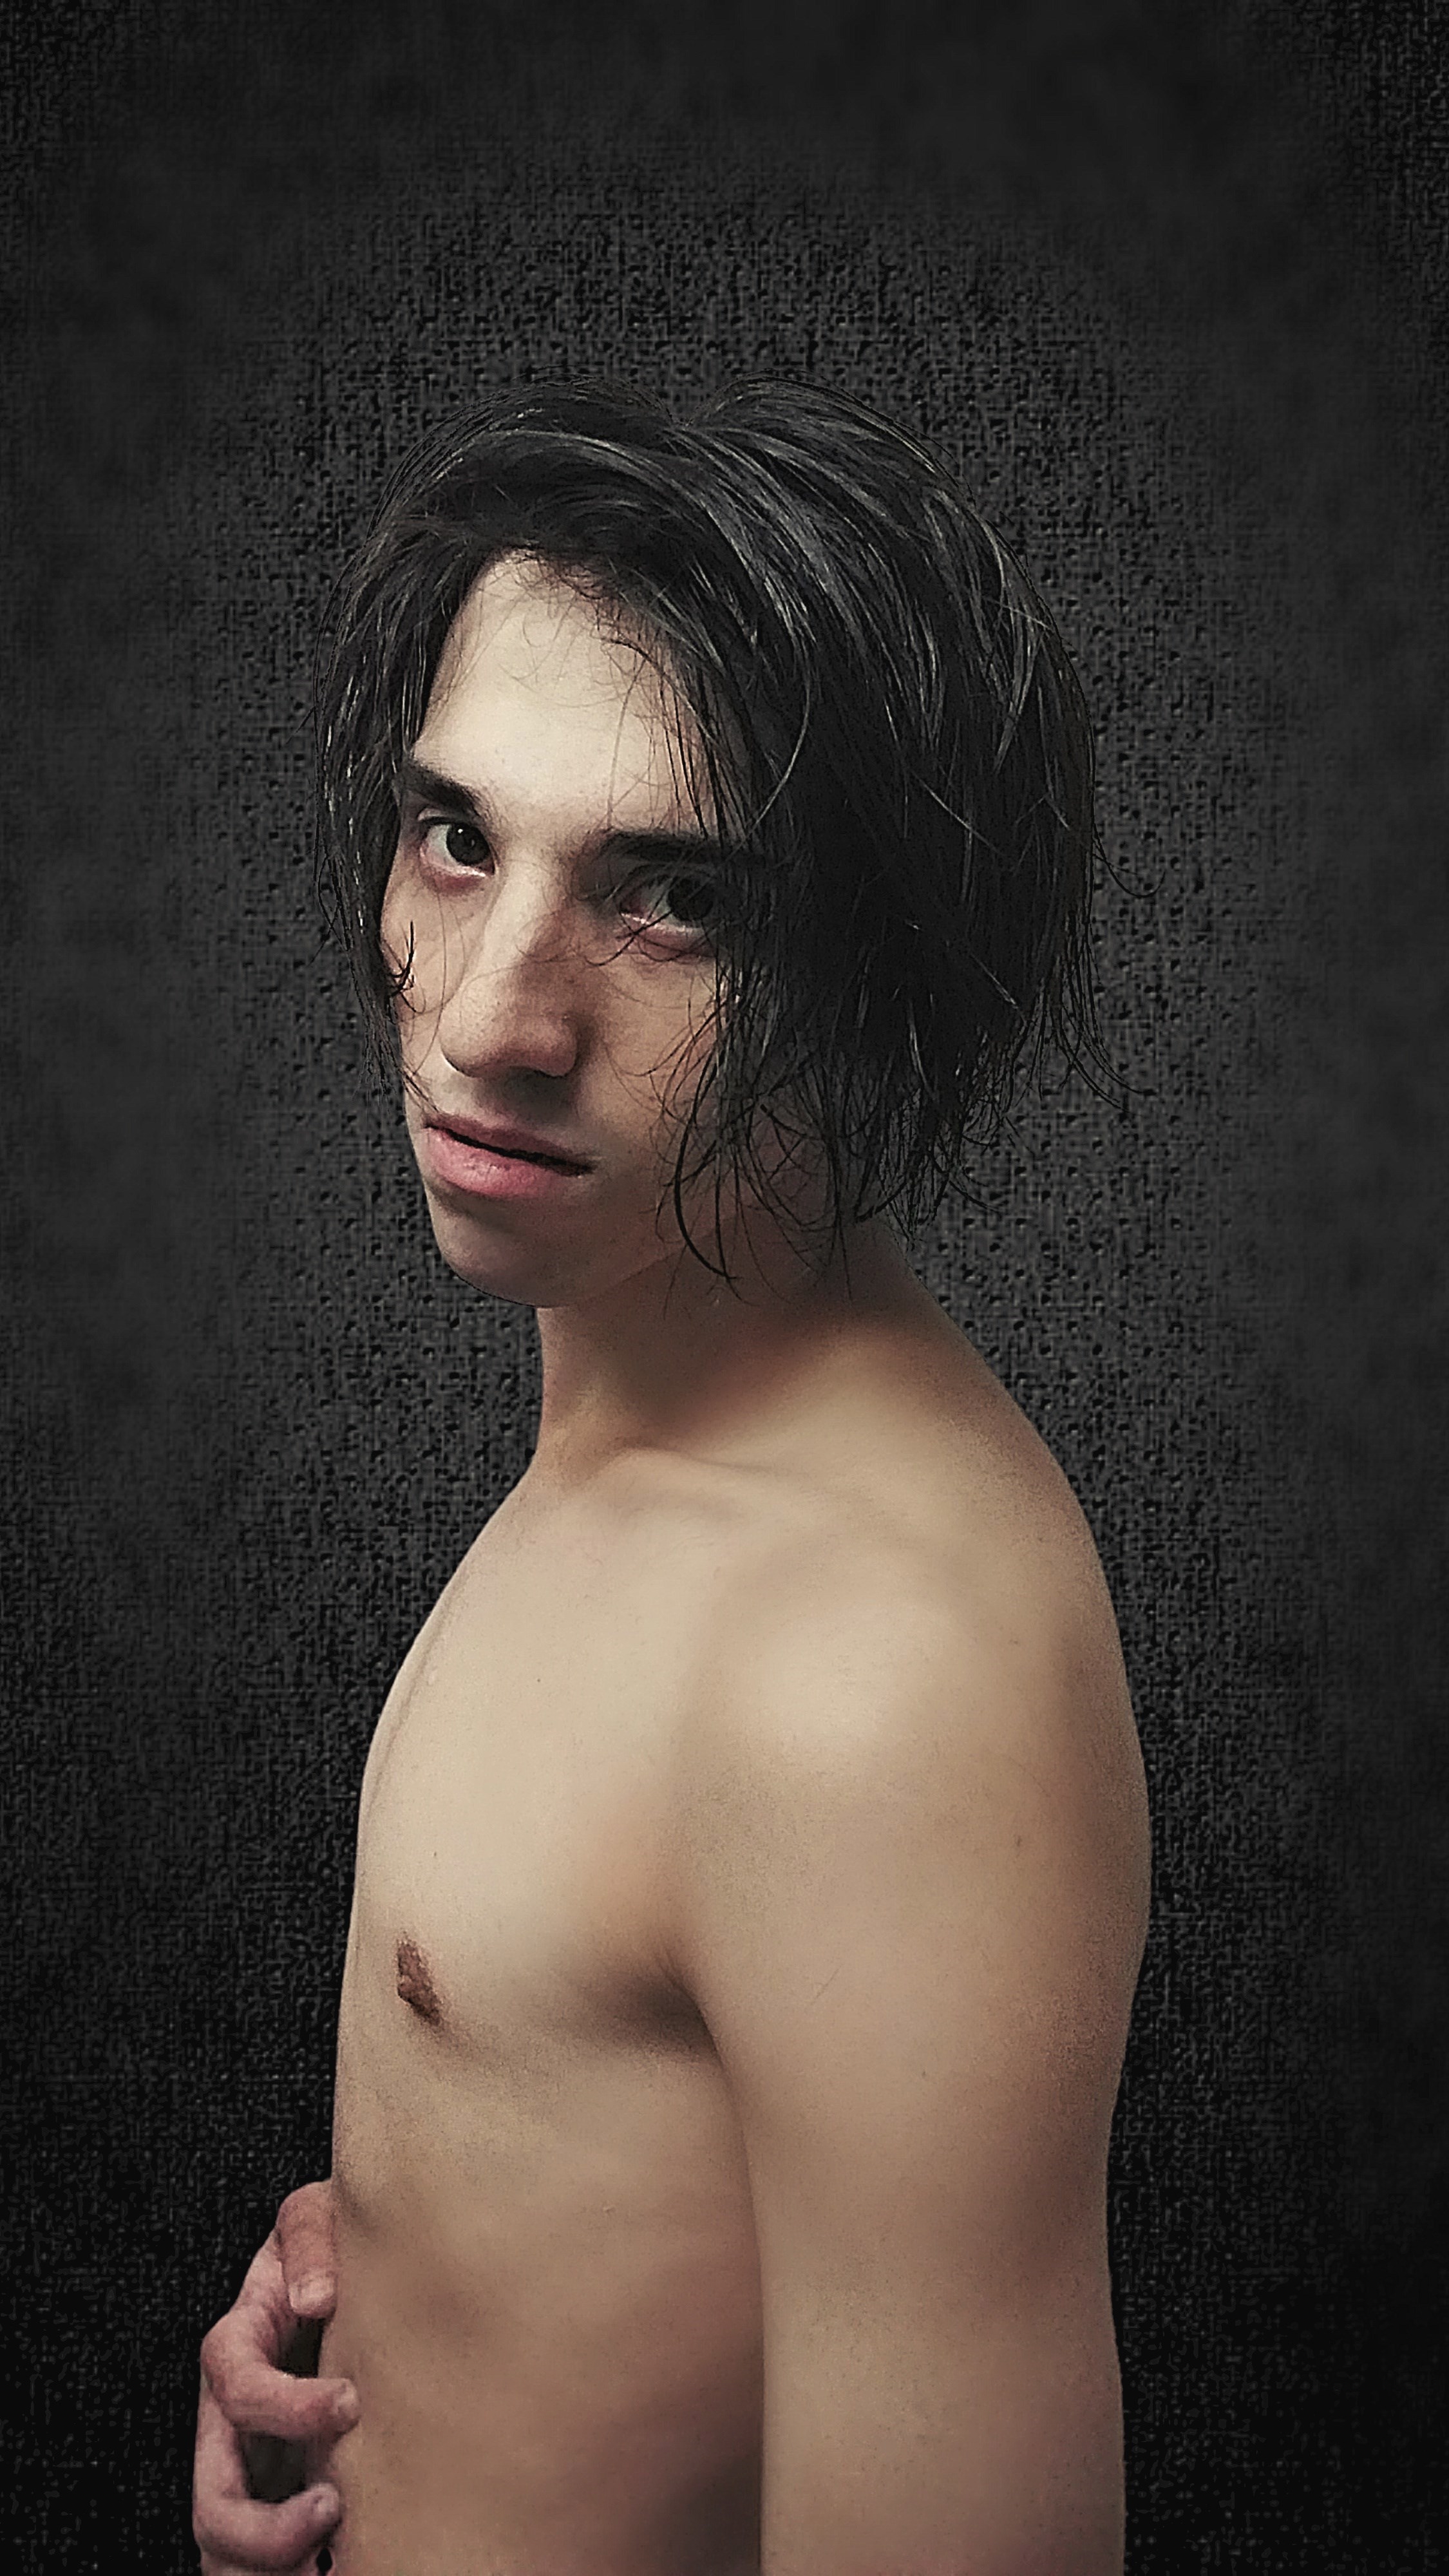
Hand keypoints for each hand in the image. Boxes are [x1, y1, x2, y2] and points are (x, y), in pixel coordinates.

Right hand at [194, 2182, 357, 2574]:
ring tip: (337, 2559)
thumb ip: (309, 2234)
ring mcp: (249, 2467)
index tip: (351, 2402)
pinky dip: (291, 2573)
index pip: (237, 2388)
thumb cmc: (334, 2242)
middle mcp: (230, 2422)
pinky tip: (344, 2564)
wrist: (355, 2269)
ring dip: (271, 2568)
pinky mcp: (278, 2495)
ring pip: (225, 2549)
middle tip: (334, 2512)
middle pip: (212, 2503)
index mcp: (236, 2348)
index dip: (286, 2406)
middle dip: (265, 2531)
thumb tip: (315, 2296)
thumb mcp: (318, 2214)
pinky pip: (260, 2563)